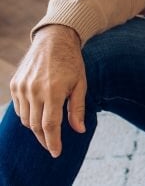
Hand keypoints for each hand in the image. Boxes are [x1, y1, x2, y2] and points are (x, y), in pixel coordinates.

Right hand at [10, 24, 86, 157]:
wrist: (54, 40)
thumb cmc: (71, 63)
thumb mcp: (81, 84)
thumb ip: (77, 109)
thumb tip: (79, 131)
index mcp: (53, 91)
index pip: (49, 125)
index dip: (52, 142)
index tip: (56, 153)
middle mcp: (34, 90)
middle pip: (35, 126)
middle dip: (44, 138)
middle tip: (52, 145)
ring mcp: (22, 87)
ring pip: (25, 119)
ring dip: (35, 128)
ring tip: (47, 130)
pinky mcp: (15, 84)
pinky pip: (19, 108)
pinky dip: (27, 115)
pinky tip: (37, 114)